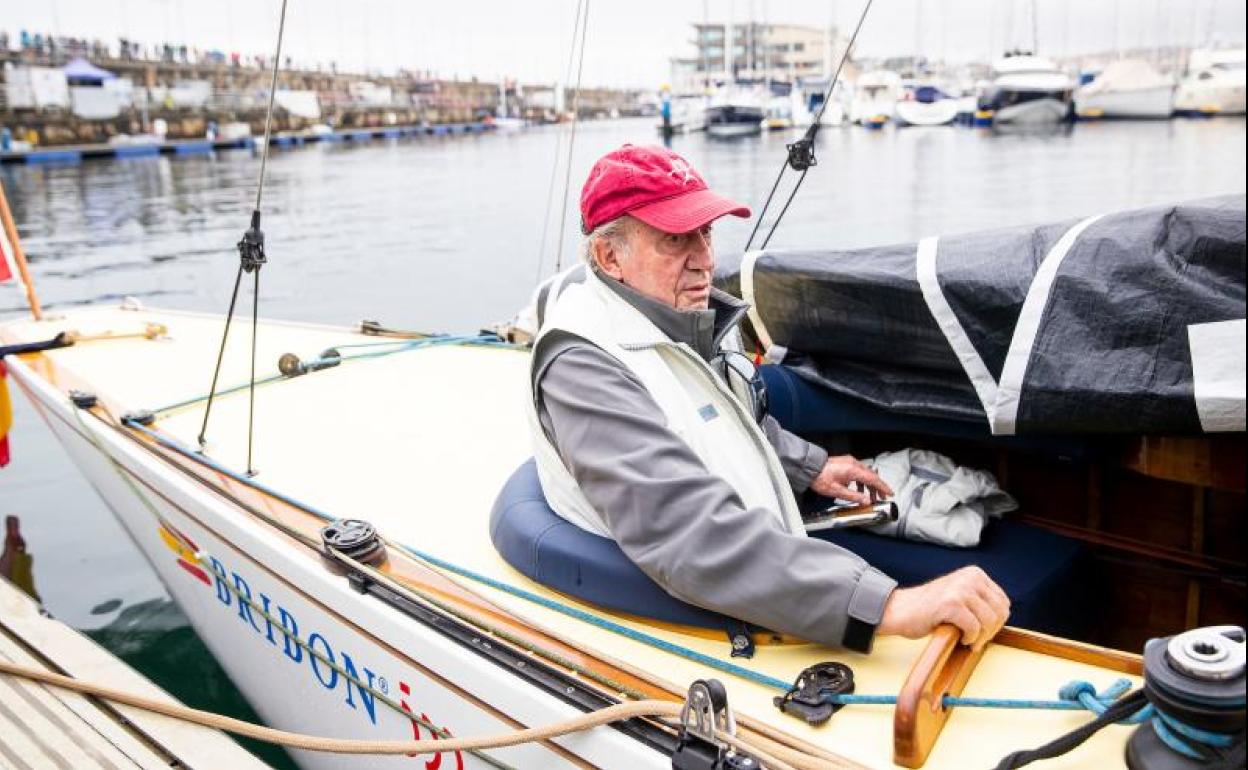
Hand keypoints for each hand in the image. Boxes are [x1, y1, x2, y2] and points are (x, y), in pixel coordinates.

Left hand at [810, 454, 892, 504]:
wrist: (809, 467)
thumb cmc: (820, 478)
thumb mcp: (837, 491)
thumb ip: (854, 496)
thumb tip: (866, 501)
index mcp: (853, 470)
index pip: (873, 479)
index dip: (883, 487)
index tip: (890, 493)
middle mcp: (853, 463)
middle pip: (871, 476)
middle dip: (877, 488)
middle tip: (881, 498)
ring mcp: (849, 462)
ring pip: (865, 474)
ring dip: (868, 485)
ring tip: (869, 496)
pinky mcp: (845, 463)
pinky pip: (858, 472)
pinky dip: (861, 481)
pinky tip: (858, 489)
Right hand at [876, 566, 1010, 650]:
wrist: (901, 610)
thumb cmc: (930, 608)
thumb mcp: (961, 595)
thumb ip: (981, 601)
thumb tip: (1003, 618)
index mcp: (975, 573)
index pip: (1003, 602)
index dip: (997, 622)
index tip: (984, 632)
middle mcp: (970, 577)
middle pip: (1000, 612)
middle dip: (991, 631)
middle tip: (977, 641)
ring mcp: (960, 589)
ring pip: (989, 620)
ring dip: (981, 637)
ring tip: (969, 641)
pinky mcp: (951, 603)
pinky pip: (974, 627)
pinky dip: (970, 638)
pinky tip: (961, 637)